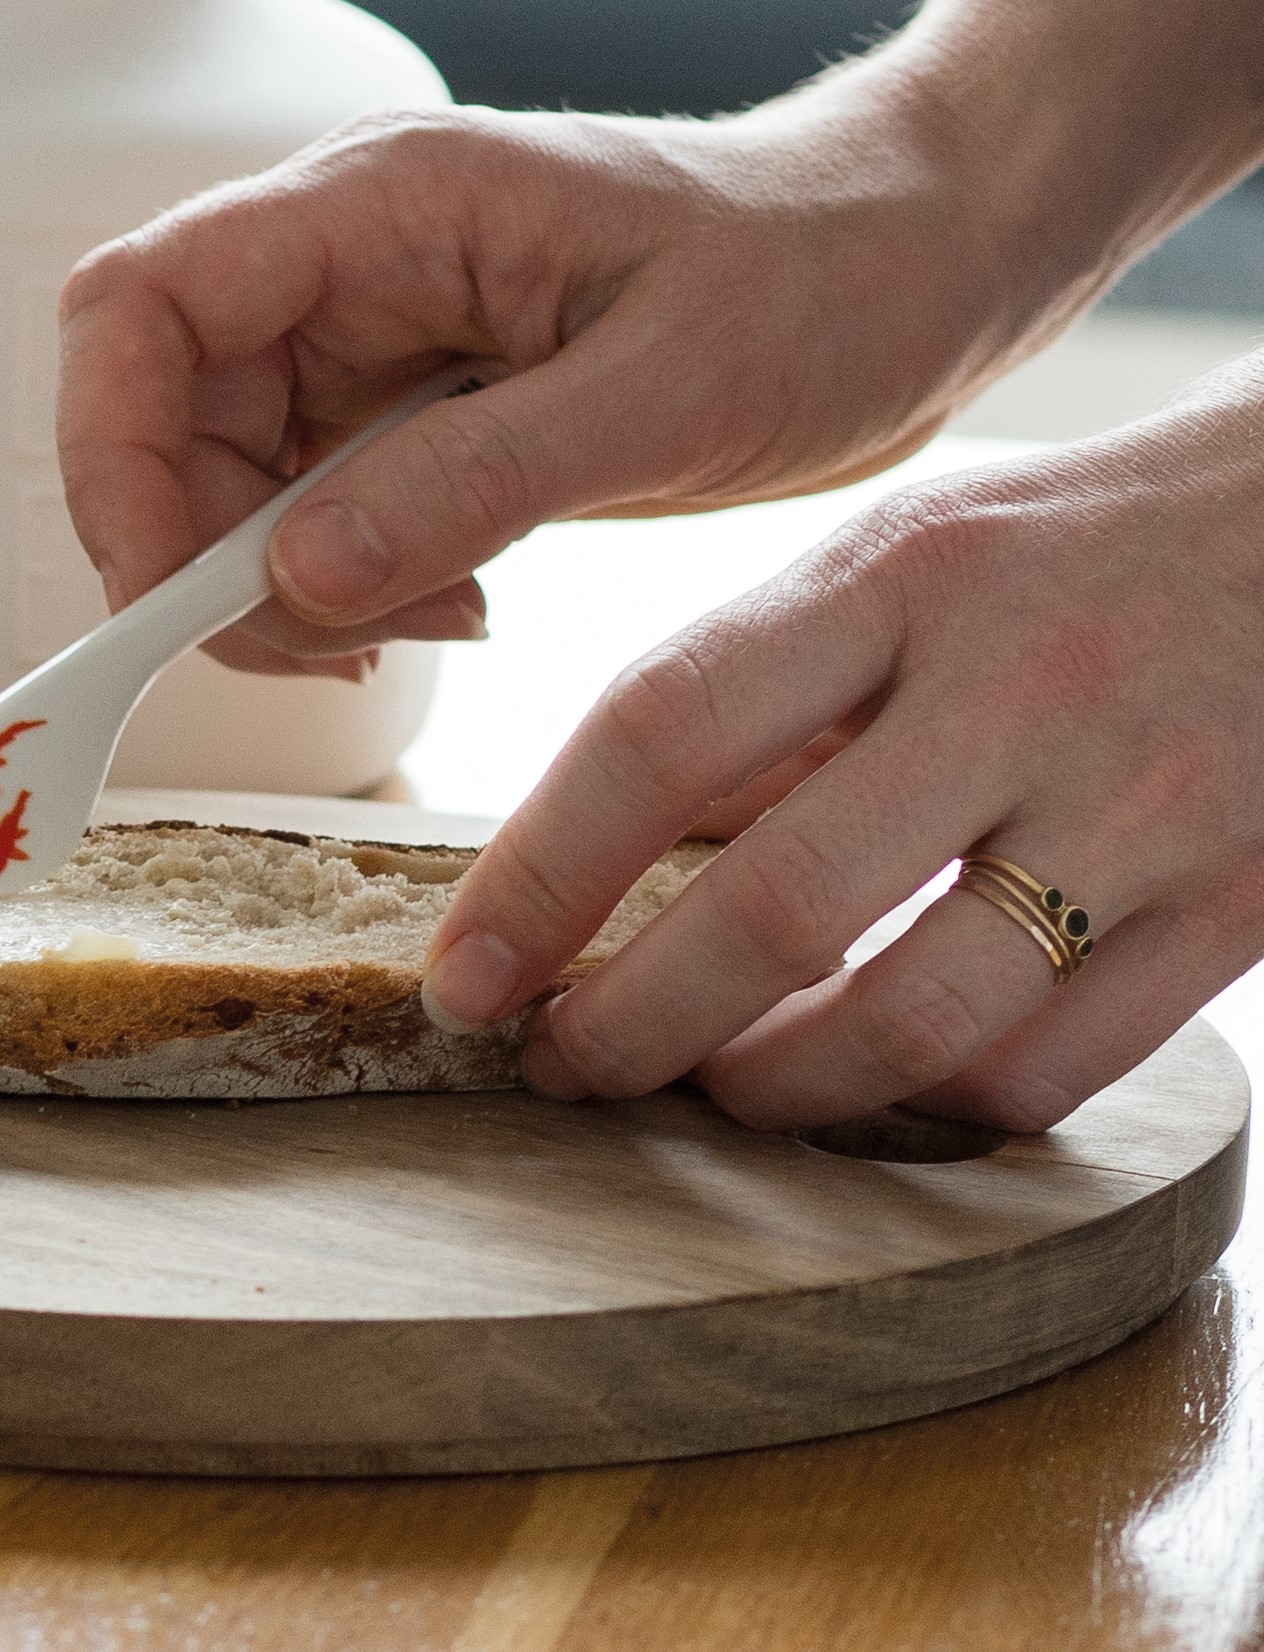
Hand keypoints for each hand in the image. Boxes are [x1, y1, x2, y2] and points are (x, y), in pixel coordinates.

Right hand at [55, 89, 1041, 676]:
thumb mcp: (670, 391)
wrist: (930, 260)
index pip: (137, 307)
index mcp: (378, 203)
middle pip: (156, 410)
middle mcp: (343, 257)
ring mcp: (367, 330)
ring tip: (432, 622)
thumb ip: (475, 478)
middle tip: (333, 643)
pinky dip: (344, 582)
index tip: (175, 592)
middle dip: (200, 552)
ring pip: (219, 475)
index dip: (113, 455)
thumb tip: (293, 574)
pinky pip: (304, 507)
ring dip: (279, 583)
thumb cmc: (828, 274)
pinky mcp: (405, 402)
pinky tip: (454, 602)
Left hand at [419, 368, 1263, 1128]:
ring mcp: (1148, 804)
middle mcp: (1023, 684)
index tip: (465, 977)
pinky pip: (1055, 1065)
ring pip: (917, 1017)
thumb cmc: (1073, 550)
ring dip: (775, 1084)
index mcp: (902, 575)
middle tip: (563, 1066)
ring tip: (707, 1089)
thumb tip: (600, 848)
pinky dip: (935, 1102)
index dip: (539, 874)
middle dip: (635, 1019)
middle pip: (776, 901)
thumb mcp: (908, 558)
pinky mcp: (1249, 901)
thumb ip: (767, 690)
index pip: (661, 729)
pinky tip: (875, 1086)